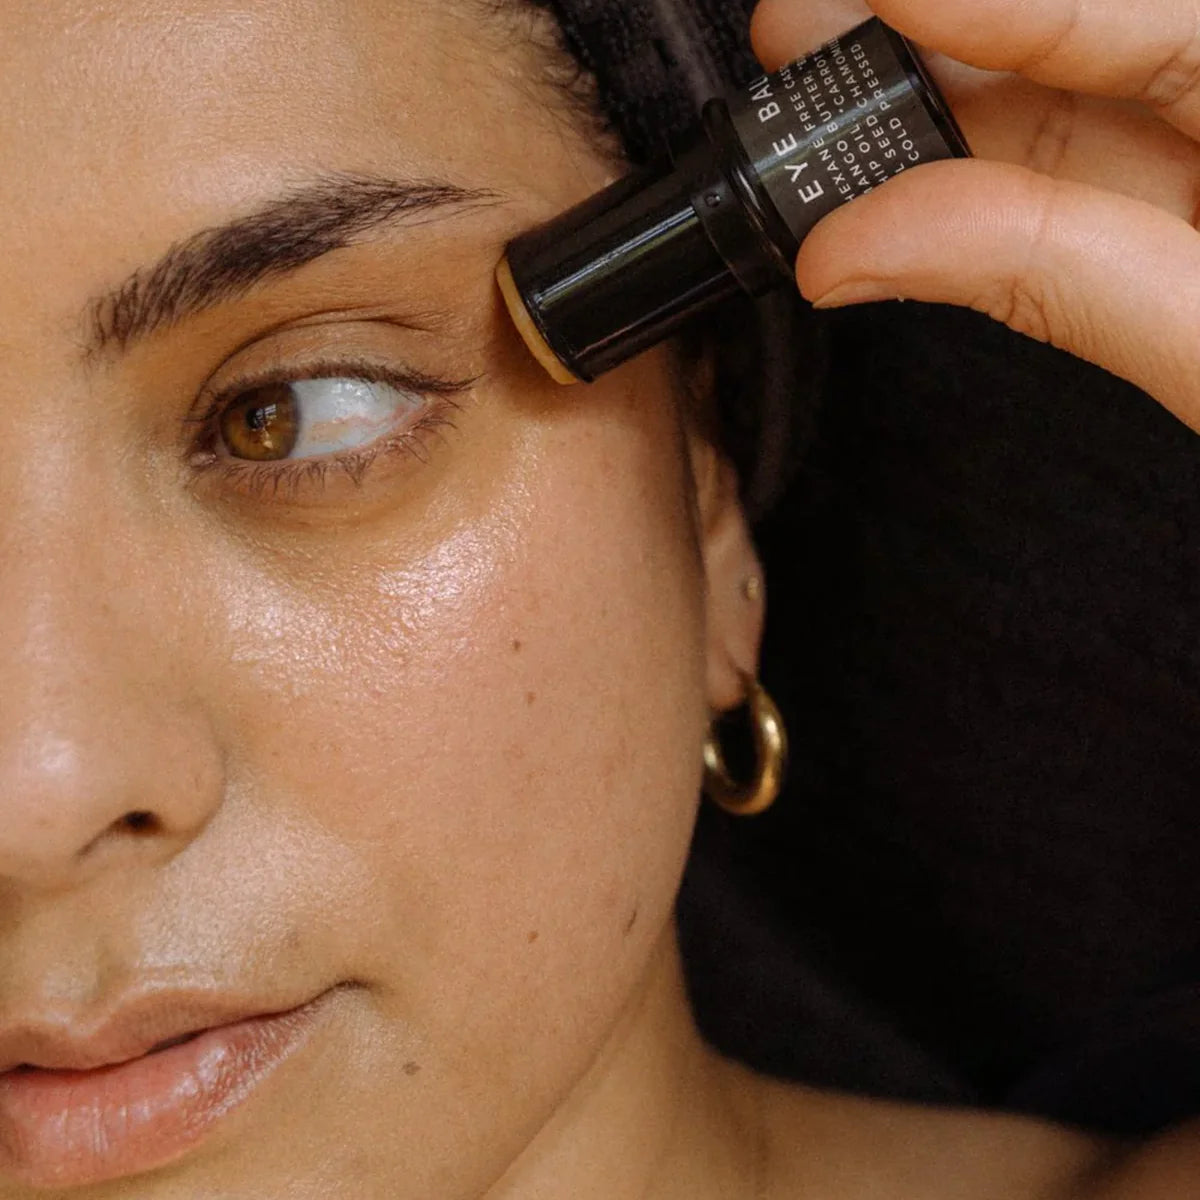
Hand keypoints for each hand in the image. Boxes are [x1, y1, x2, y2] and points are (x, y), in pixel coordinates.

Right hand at [750, 0, 1199, 434]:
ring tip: (813, 133)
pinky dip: (955, 186)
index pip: (1122, 3)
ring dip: (922, 113)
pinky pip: (1052, 170)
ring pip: (1050, 91)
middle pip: (1075, 23)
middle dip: (924, 33)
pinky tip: (881, 189)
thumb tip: (855, 241)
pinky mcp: (1168, 201)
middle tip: (797, 42)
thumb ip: (1045, 273)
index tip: (836, 1)